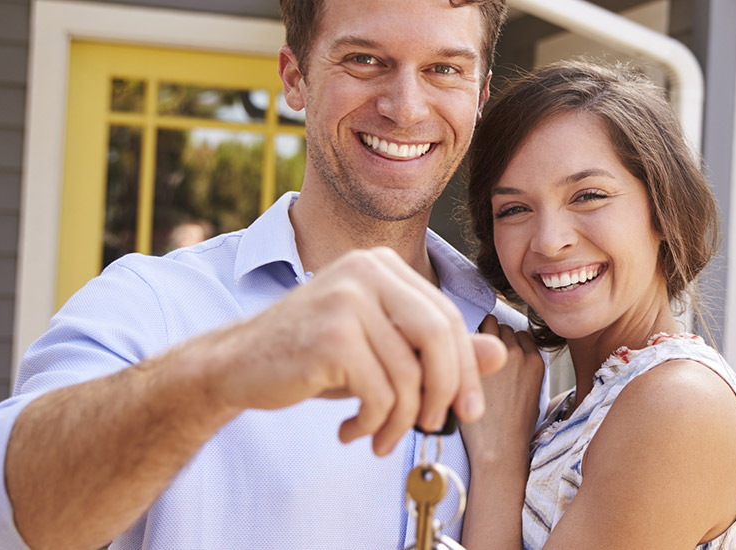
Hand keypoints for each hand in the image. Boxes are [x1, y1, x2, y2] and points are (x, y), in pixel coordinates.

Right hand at [186, 247, 507, 455]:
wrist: (235, 366)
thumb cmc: (314, 357)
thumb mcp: (382, 350)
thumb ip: (437, 350)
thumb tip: (499, 354)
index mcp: (383, 265)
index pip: (447, 317)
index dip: (465, 368)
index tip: (467, 409)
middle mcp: (366, 270)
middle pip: (439, 337)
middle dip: (446, 391)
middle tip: (436, 426)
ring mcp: (347, 298)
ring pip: (409, 373)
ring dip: (403, 420)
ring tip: (381, 438)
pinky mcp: (332, 335)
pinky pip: (381, 393)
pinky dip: (375, 424)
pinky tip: (352, 432)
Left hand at [461, 314, 543, 464]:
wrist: (499, 446)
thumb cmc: (512, 428)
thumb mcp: (531, 395)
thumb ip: (523, 370)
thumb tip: (507, 357)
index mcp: (536, 361)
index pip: (520, 334)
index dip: (507, 343)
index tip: (495, 355)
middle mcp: (520, 353)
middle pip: (503, 327)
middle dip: (491, 336)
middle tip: (478, 355)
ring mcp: (498, 354)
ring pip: (488, 324)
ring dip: (478, 335)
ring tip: (467, 354)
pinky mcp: (478, 359)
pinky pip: (471, 335)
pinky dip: (464, 341)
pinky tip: (458, 357)